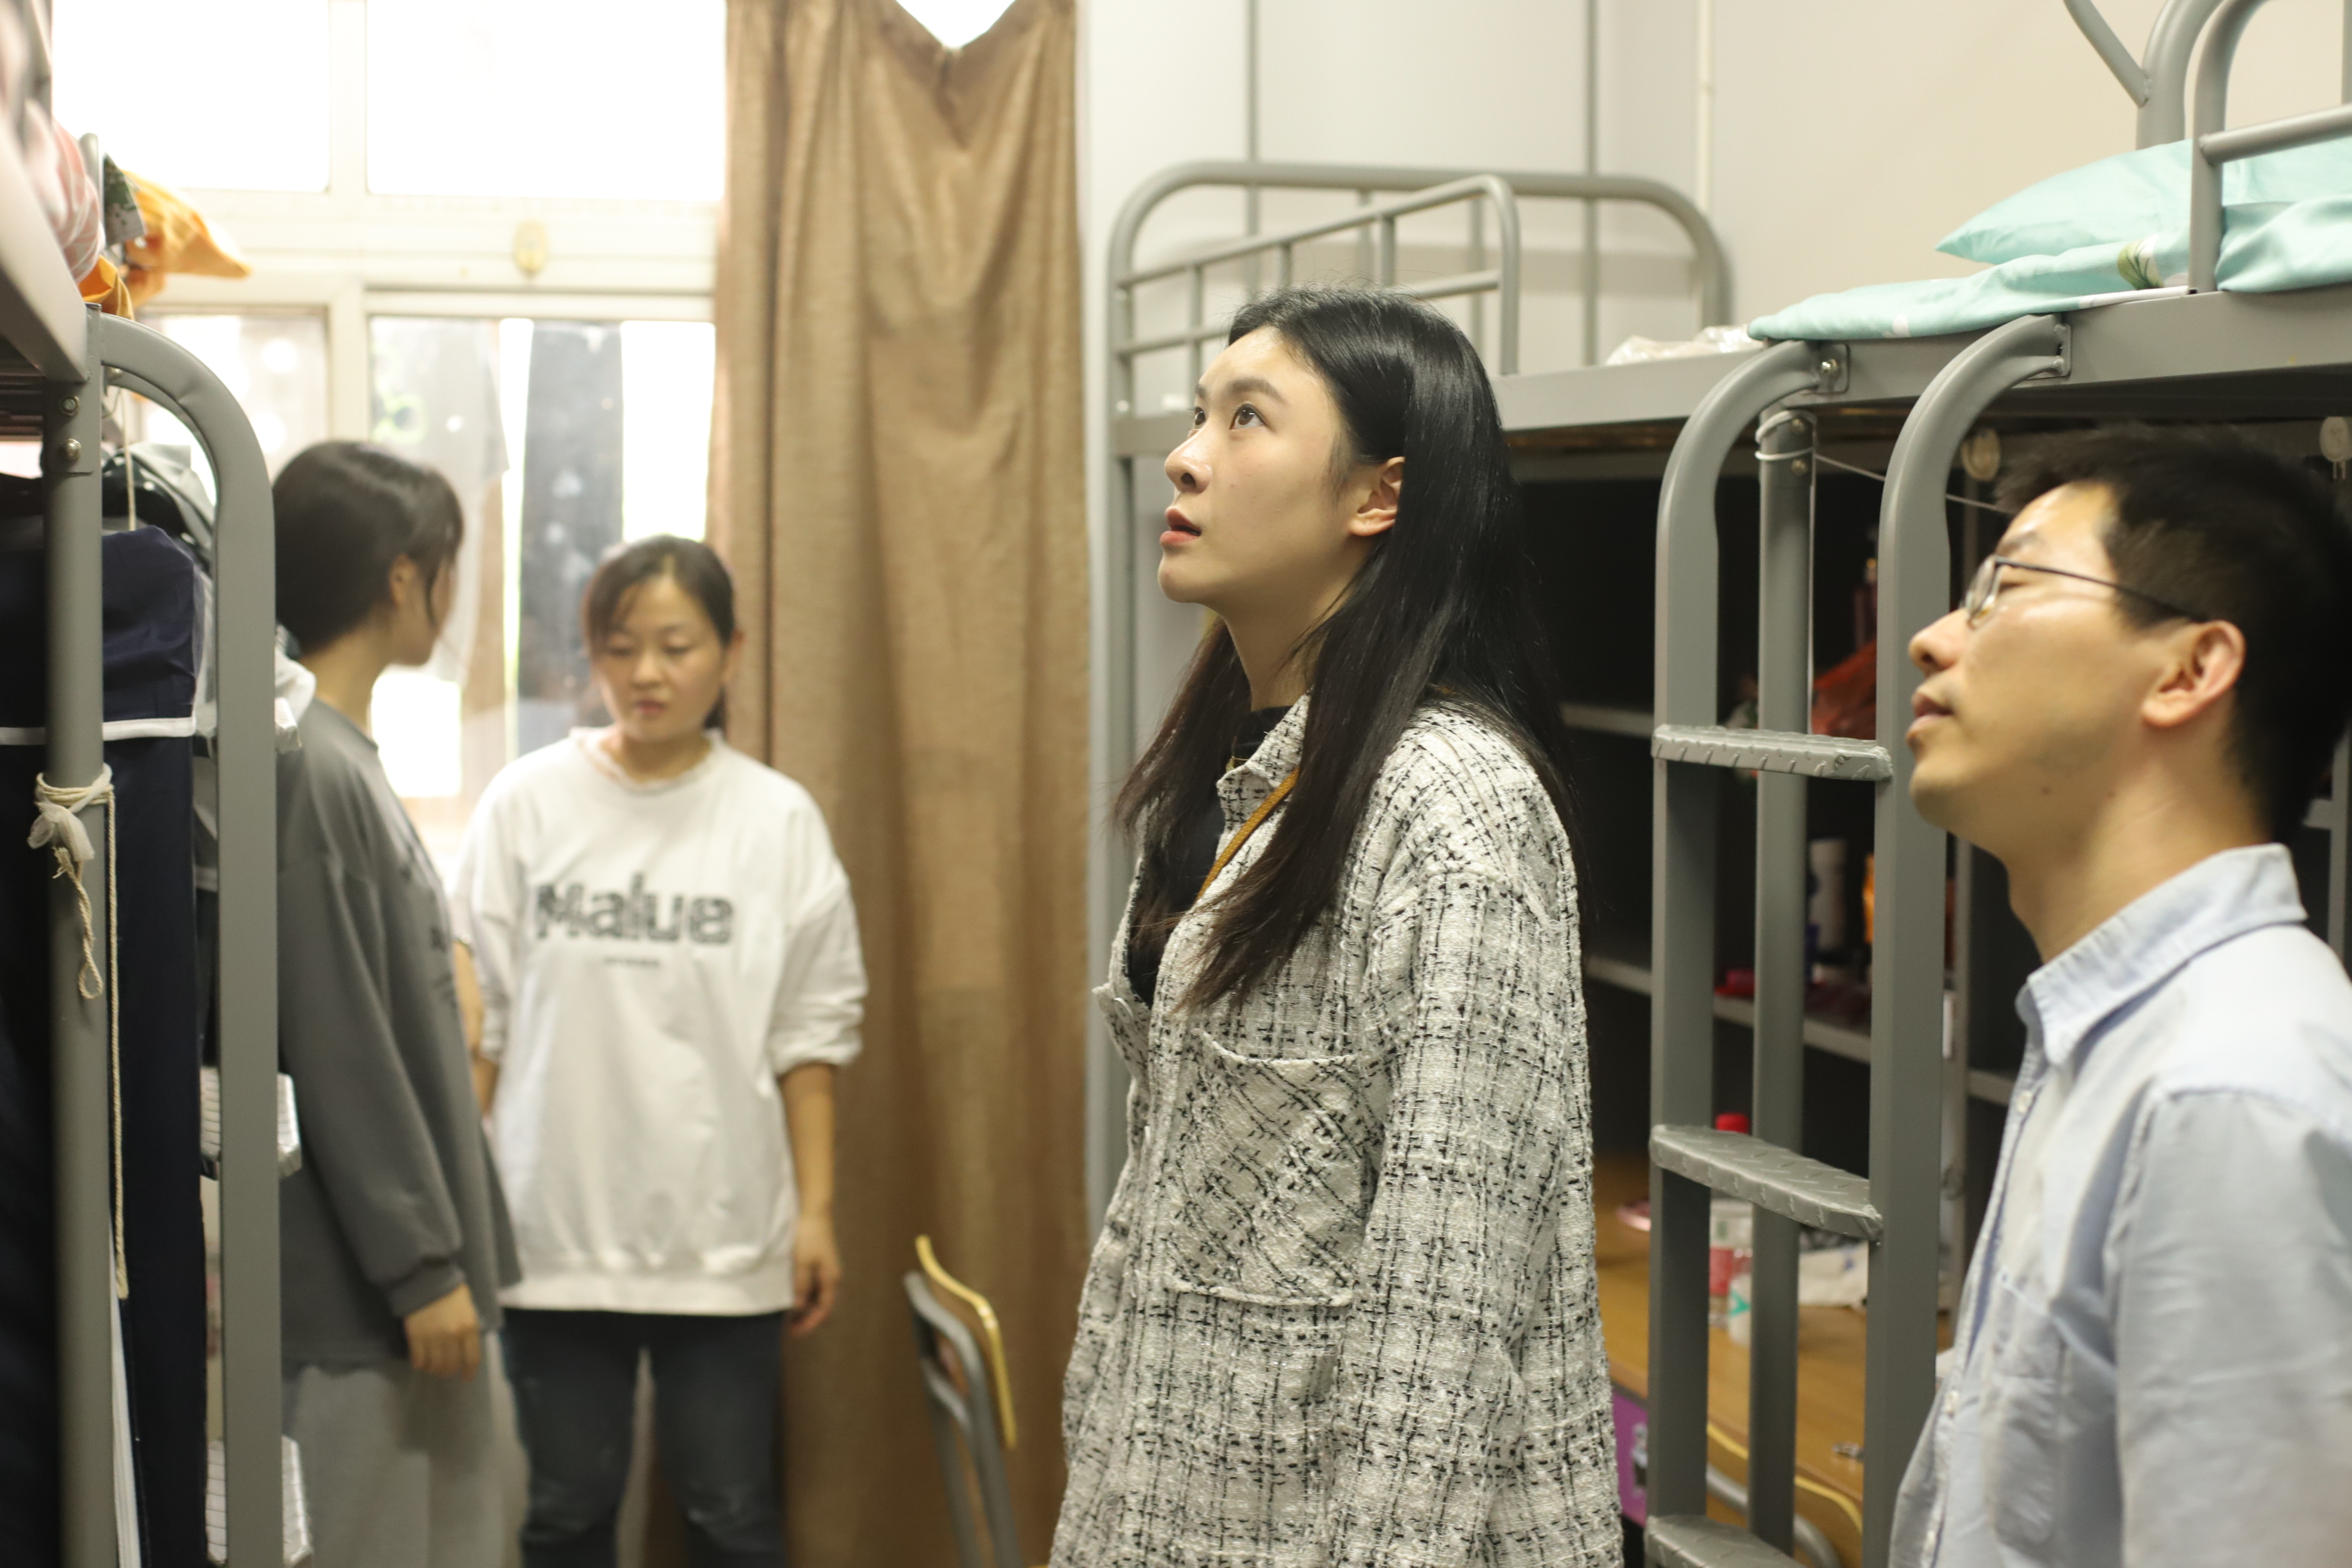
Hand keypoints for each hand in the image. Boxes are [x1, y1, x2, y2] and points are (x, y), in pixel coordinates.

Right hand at [404, 1282, 481, 1380]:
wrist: (427, 1279)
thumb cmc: (451, 1291)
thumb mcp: (468, 1308)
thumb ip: (469, 1327)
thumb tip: (466, 1346)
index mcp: (469, 1327)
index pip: (472, 1358)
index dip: (469, 1371)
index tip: (466, 1378)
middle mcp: (453, 1336)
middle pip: (450, 1365)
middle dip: (448, 1371)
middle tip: (444, 1371)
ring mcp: (433, 1338)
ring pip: (434, 1365)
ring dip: (433, 1369)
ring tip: (432, 1367)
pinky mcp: (416, 1337)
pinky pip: (418, 1359)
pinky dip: (419, 1364)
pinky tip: (420, 1361)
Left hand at [789, 1212, 840, 1337]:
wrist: (814, 1211)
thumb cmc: (808, 1236)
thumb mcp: (802, 1263)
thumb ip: (801, 1285)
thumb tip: (799, 1307)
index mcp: (831, 1278)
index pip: (824, 1310)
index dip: (810, 1323)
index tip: (794, 1332)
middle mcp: (831, 1276)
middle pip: (822, 1305)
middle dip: (807, 1318)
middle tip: (789, 1327)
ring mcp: (826, 1269)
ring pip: (817, 1296)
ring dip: (806, 1307)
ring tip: (789, 1314)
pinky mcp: (819, 1262)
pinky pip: (814, 1285)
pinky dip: (805, 1295)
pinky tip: (793, 1295)